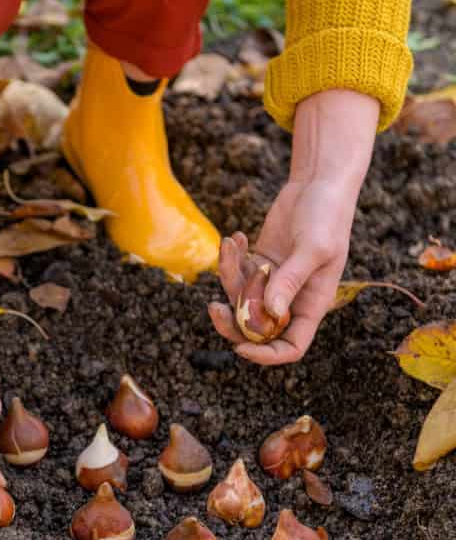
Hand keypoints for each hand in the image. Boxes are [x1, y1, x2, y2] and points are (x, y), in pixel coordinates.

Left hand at [208, 89, 379, 363]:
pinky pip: (236, 273)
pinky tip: (236, 237)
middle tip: (213, 308)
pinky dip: (230, 259)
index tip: (240, 348)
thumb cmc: (326, 215)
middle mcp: (291, 299)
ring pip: (239, 299)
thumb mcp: (313, 248)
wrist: (318, 184)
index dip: (266, 355)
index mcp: (311, 305)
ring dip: (228, 276)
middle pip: (256, 330)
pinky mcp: (258, 264)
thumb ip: (291, 280)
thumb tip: (270, 312)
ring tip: (231, 244)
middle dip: (232, 323)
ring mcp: (272, 282)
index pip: (290, 346)